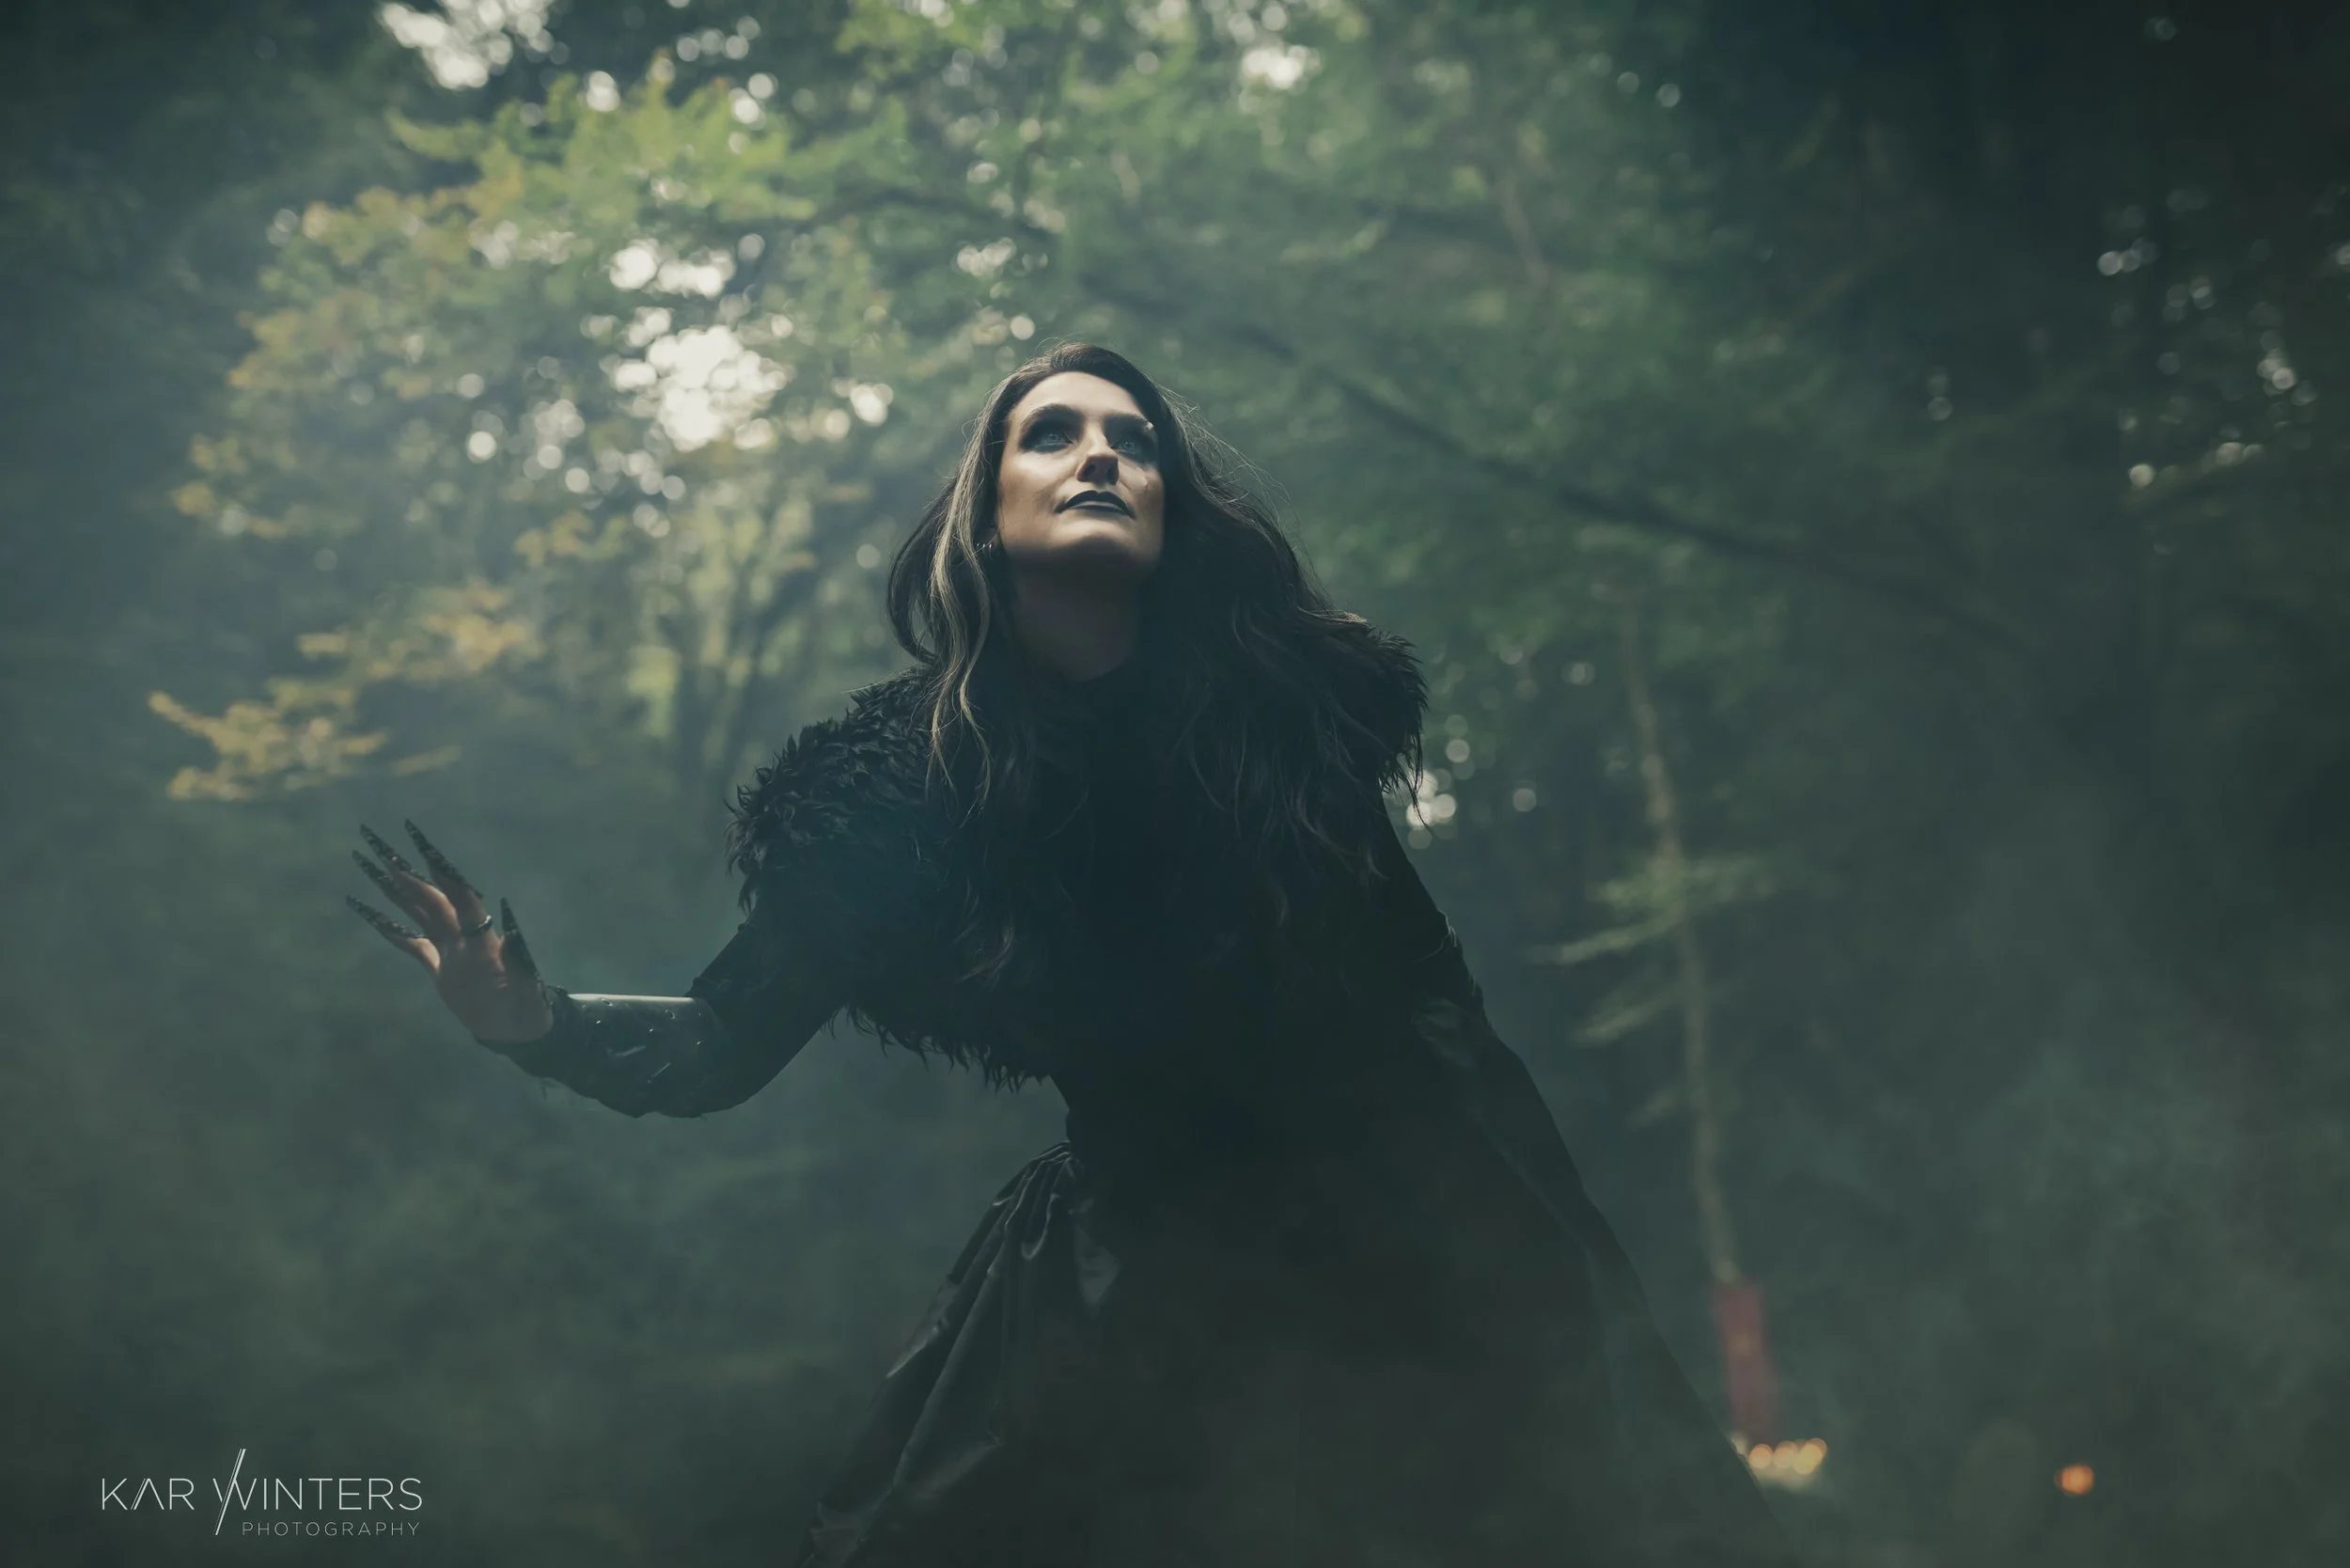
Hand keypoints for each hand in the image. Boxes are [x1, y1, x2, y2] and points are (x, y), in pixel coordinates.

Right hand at [346, 820, 555, 1043]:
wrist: (516, 1029)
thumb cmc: (526, 1008)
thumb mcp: (526, 987)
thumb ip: (520, 962)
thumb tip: (515, 934)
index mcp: (480, 937)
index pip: (459, 896)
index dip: (443, 873)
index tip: (425, 847)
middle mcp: (461, 935)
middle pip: (428, 895)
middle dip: (405, 870)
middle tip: (379, 842)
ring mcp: (448, 948)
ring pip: (415, 911)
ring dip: (392, 888)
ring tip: (369, 863)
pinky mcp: (438, 967)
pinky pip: (407, 942)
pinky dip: (387, 927)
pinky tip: (368, 912)